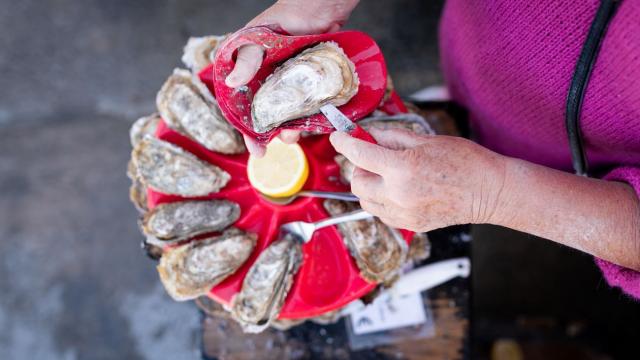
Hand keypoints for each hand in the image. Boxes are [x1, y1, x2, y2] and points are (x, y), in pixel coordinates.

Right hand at [226, 0, 358, 155]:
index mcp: (248, 70)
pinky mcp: (309, 82)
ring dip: (291, 128)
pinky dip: (310, 116)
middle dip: (271, 134)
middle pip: (265, 115)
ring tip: (296, 135)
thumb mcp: (261, 36)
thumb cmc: (290, 14)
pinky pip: (308, 105)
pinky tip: (314, 122)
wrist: (323, 8)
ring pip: (287, 114)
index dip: (247, 130)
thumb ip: (247, 58)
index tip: (256, 149)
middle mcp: (266, 79)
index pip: (240, 106)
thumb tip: (230, 83)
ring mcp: (289, 82)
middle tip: (279, 145)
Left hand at [329, 128, 507, 231]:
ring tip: (388, 175)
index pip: (359, 154)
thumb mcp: (426, 140)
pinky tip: (399, 190)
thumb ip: (391, 138)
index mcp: (402, 168)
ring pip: (366, 201)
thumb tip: (369, 135)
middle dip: (359, 168)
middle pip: (356, 182)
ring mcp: (403, 213)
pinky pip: (382, 212)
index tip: (338, 137)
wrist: (489, 191)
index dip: (343, 143)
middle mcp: (398, 194)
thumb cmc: (465, 161)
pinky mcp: (410, 224)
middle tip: (373, 158)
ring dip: (369, 185)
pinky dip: (382, 200)